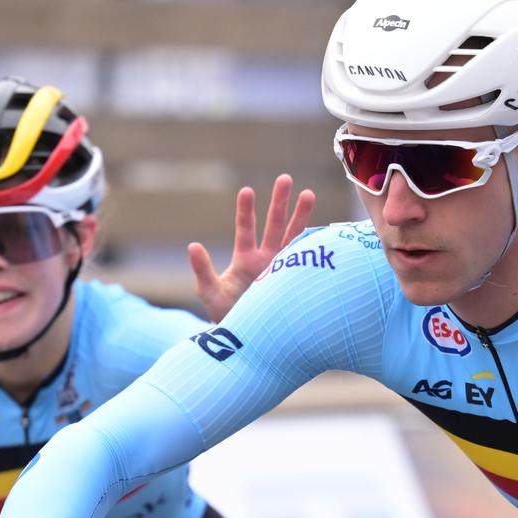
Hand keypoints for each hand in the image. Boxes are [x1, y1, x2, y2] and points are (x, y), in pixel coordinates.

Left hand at [186, 174, 316, 321]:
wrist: (248, 339)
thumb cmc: (226, 316)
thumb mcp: (210, 293)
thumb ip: (202, 270)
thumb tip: (192, 245)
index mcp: (246, 259)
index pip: (246, 229)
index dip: (246, 211)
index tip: (247, 191)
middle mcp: (266, 260)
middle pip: (274, 225)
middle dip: (280, 202)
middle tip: (285, 178)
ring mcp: (283, 269)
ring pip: (294, 238)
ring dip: (301, 217)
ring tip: (309, 193)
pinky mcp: (295, 281)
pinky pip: (308, 261)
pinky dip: (315, 246)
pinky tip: (326, 231)